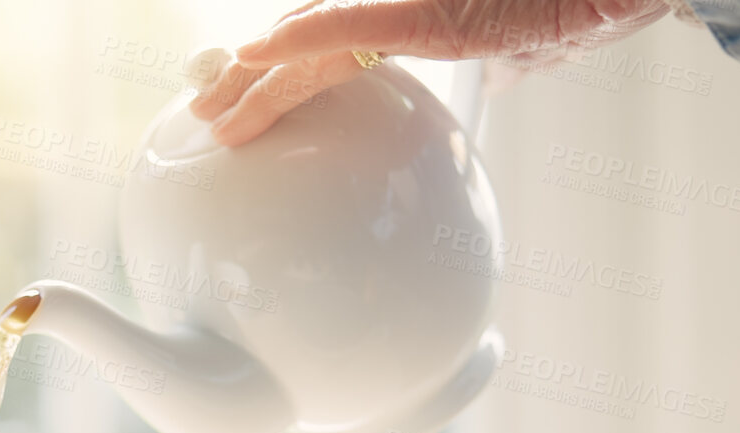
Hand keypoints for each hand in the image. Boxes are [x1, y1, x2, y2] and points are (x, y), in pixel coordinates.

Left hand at [190, 0, 669, 145]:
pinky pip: (360, 22)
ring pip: (319, 31)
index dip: (284, 75)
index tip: (242, 108)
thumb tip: (493, 77)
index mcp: (422, 14)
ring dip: (263, 72)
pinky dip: (310, 35)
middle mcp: (407, 1)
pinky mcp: (434, 7)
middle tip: (204, 114)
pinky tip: (264, 52)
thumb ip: (502, 55)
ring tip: (215, 105)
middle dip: (254, 79)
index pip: (336, 46)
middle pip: (311, 39)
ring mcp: (415, 0)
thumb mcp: (535, 38)